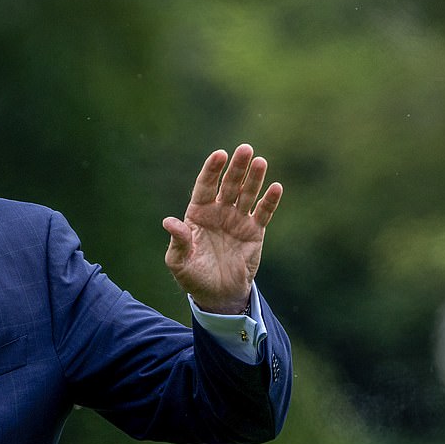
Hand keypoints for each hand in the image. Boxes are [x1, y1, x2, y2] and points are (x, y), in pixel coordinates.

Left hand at [162, 144, 282, 313]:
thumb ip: (178, 241)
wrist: (217, 294)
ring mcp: (237, 220)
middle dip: (236, 168)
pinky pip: (263, 213)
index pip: (205, 186)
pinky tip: (275, 187)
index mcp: (197, 214)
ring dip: (254, 178)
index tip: (219, 155)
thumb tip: (169, 222)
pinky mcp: (254, 232)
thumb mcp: (179, 262)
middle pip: (228, 185)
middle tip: (245, 149)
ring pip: (247, 194)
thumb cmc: (193, 276)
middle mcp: (218, 212)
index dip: (212, 170)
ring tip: (260, 162)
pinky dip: (269, 201)